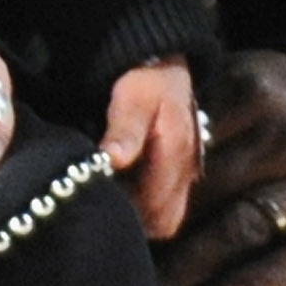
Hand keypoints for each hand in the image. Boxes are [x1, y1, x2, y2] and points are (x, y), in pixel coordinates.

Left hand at [100, 58, 201, 240]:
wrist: (163, 64)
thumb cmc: (145, 80)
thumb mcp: (132, 97)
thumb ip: (125, 131)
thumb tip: (113, 162)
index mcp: (176, 153)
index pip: (156, 209)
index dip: (127, 212)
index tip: (99, 198)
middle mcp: (187, 170)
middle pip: (165, 221)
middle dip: (135, 219)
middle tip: (103, 199)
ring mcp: (186, 173)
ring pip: (166, 216)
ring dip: (140, 213)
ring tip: (110, 193)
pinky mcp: (179, 172)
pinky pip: (165, 202)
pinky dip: (144, 203)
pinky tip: (122, 187)